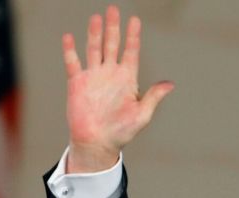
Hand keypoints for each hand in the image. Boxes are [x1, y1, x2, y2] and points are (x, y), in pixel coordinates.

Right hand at [62, 5, 173, 172]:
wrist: (97, 143)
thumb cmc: (121, 132)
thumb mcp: (142, 115)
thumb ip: (153, 97)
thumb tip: (170, 84)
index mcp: (127, 79)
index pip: (131, 52)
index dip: (133, 36)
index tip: (134, 20)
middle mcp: (110, 74)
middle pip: (112, 45)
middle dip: (113, 27)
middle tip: (113, 9)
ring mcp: (93, 77)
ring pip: (94, 49)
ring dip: (94, 33)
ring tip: (96, 18)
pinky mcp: (77, 83)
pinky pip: (73, 62)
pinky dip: (70, 50)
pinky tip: (69, 37)